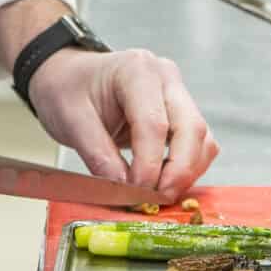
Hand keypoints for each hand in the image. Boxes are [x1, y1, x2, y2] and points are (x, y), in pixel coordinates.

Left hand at [25, 48, 216, 202]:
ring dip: (187, 172)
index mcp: (136, 70)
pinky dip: (188, 167)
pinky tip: (164, 182)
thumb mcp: (70, 119)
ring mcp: (177, 93)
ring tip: (157, 195)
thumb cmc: (68, 90)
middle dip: (178, 172)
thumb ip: (97, 153)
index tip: (136, 193)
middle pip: (191, 128)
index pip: (154, 123)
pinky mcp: (181, 112)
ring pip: (202, 138)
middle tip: (155, 200)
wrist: (69, 77)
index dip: (149, 164)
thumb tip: (125, 188)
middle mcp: (165, 77)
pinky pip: (199, 143)